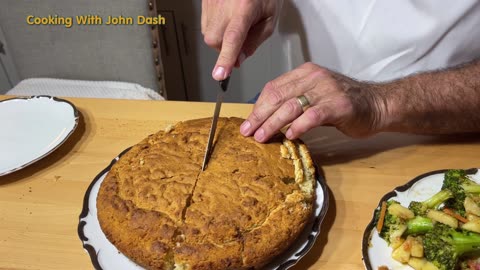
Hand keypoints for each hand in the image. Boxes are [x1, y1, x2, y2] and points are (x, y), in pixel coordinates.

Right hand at [201, 0, 280, 80]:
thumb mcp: (269, 19)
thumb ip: (254, 42)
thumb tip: (238, 61)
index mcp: (245, 7)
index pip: (233, 37)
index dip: (226, 58)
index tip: (220, 74)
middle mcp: (225, 3)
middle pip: (214, 40)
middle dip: (224, 48)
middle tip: (239, 39)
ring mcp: (212, 1)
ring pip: (208, 34)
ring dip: (220, 37)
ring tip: (234, 23)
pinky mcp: (205, 1)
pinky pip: (205, 23)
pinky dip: (216, 27)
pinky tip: (227, 17)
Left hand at [239, 62, 387, 141]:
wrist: (378, 104)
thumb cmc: (344, 103)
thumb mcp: (316, 96)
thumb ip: (294, 103)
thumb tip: (267, 118)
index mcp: (305, 73)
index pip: (273, 87)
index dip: (258, 106)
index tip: (248, 122)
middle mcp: (314, 77)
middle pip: (278, 96)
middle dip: (260, 116)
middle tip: (248, 131)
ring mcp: (327, 90)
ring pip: (291, 106)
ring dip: (273, 123)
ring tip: (261, 137)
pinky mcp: (339, 105)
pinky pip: (313, 115)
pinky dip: (299, 126)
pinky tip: (289, 136)